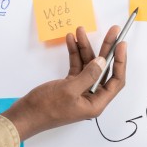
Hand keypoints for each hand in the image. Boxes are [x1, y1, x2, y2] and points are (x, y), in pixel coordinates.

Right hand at [2, 25, 125, 140]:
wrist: (25, 115)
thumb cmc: (46, 108)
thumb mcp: (70, 90)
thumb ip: (88, 75)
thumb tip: (102, 62)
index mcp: (96, 103)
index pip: (116, 81)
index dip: (120, 62)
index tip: (121, 44)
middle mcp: (91, 97)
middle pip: (104, 70)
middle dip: (106, 50)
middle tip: (112, 31)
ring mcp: (80, 90)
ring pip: (88, 65)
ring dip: (85, 48)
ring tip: (80, 31)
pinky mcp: (69, 85)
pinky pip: (76, 67)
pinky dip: (74, 54)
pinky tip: (71, 40)